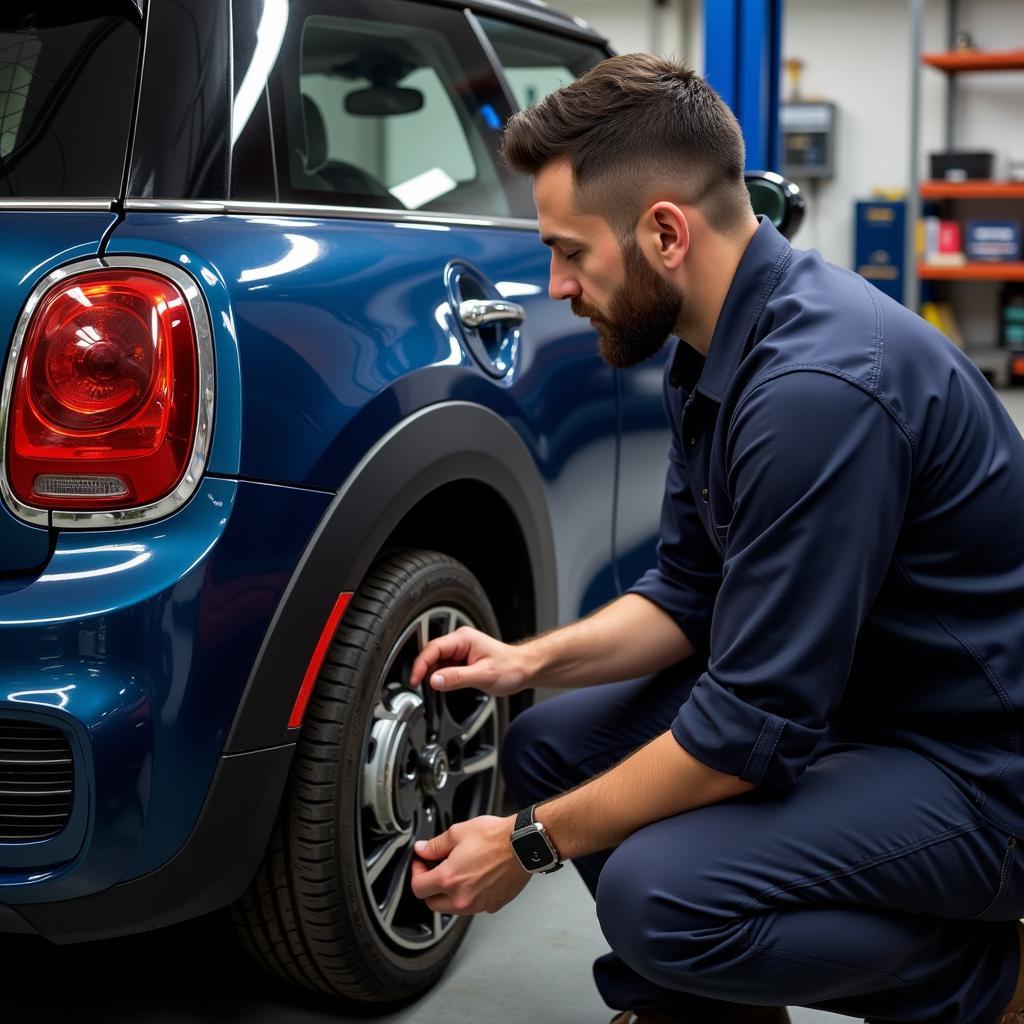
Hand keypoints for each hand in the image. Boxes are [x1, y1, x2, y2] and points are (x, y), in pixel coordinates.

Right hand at [409, 626, 530, 696]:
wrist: (523, 669)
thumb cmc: (510, 668)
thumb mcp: (483, 675)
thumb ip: (457, 678)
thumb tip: (434, 680)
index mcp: (463, 639)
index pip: (433, 648)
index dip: (420, 664)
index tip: (415, 680)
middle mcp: (460, 641)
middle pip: (431, 654)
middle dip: (424, 670)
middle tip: (421, 686)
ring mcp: (460, 649)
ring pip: (436, 661)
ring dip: (434, 674)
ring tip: (442, 687)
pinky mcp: (461, 659)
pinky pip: (444, 666)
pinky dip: (441, 676)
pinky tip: (448, 684)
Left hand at [410, 815, 529, 914]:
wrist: (524, 844)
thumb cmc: (496, 837)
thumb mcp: (458, 832)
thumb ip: (435, 845)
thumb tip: (422, 850)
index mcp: (449, 879)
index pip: (418, 887)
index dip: (416, 872)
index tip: (421, 862)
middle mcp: (462, 897)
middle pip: (432, 903)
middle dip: (430, 887)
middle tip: (435, 869)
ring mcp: (478, 905)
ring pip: (452, 907)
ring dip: (449, 894)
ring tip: (458, 871)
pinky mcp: (492, 905)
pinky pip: (474, 906)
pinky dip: (470, 895)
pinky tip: (476, 877)